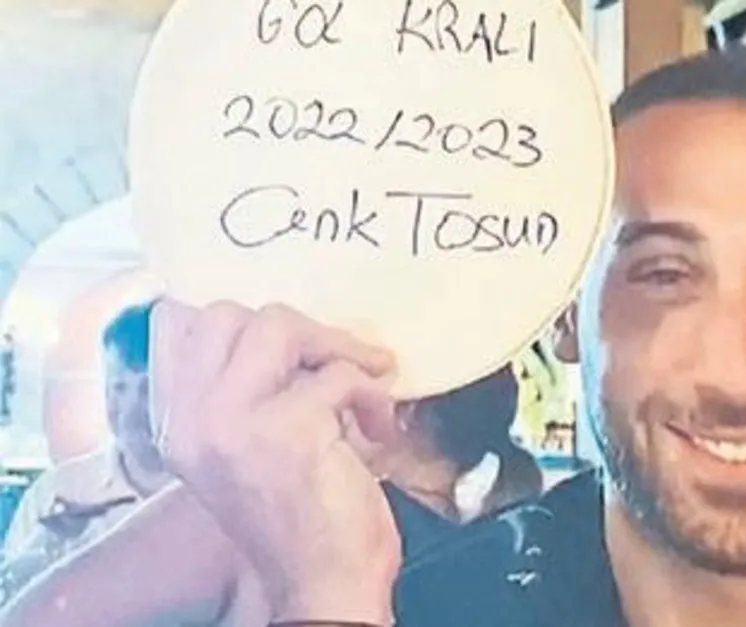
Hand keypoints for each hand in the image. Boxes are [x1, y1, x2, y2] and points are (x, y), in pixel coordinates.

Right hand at [152, 300, 399, 624]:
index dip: (241, 322)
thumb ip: (249, 398)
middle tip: (336, 358)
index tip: (291, 341)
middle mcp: (194, 420)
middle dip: (295, 327)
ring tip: (368, 379)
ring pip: (278, 326)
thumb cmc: (300, 524)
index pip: (179, 329)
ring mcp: (235, 420)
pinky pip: (338, 373)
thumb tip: (289, 334)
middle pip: (227, 315)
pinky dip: (372, 394)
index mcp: (180, 426)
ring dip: (336, 346)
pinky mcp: (288, 426)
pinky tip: (378, 428)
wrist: (324, 585)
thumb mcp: (250, 454)